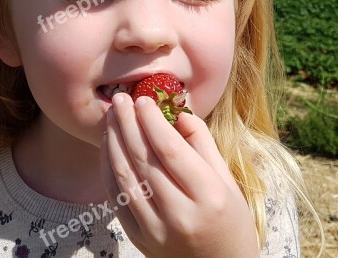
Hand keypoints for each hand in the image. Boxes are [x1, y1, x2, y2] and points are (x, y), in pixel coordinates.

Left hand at [100, 93, 259, 257]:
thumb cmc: (229, 219)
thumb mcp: (227, 180)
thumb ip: (203, 144)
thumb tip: (176, 112)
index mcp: (208, 195)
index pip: (171, 150)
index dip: (152, 121)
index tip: (143, 99)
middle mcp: (180, 214)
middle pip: (144, 160)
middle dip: (128, 124)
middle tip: (120, 99)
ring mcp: (156, 229)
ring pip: (125, 177)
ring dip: (114, 142)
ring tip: (112, 117)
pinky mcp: (139, 238)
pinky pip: (116, 197)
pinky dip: (109, 168)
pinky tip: (109, 146)